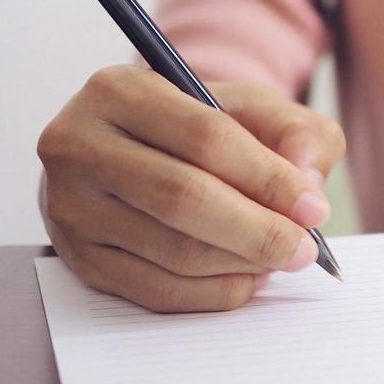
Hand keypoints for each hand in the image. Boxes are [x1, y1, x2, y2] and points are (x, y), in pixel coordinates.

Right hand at [37, 67, 345, 312]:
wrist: (140, 147)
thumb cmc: (201, 125)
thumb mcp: (253, 106)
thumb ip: (295, 131)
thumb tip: (307, 185)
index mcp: (118, 91)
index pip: (205, 138)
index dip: (267, 178)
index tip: (313, 209)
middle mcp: (78, 145)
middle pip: (182, 199)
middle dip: (258, 231)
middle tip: (304, 249)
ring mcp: (69, 206)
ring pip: (171, 251)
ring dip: (240, 264)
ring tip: (280, 258)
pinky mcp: (76, 258)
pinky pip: (154, 290)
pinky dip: (213, 292)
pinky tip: (246, 277)